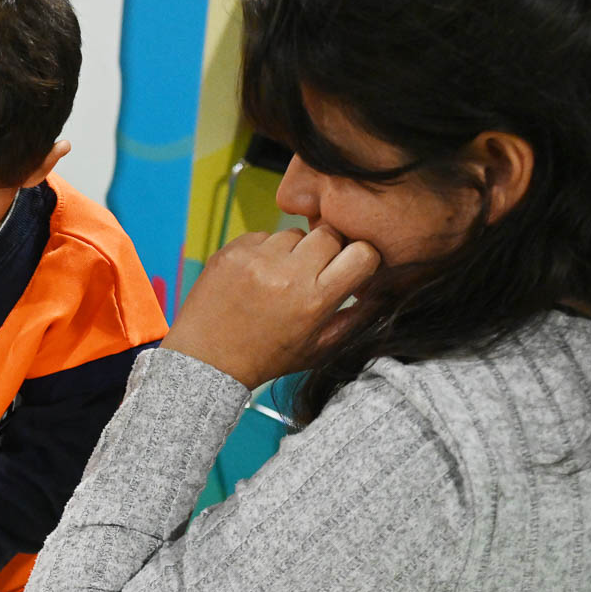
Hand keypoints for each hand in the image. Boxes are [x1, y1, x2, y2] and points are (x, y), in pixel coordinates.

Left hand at [161, 225, 379, 388]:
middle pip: (331, 235)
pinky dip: (264, 251)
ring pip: (295, 233)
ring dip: (293, 251)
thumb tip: (383, 292)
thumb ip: (354, 319)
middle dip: (328, 251)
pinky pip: (263, 235)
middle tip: (313, 273)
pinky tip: (256, 276)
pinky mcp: (232, 250)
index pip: (363, 253)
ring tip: (279, 279)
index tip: (350, 271)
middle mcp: (287, 274)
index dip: (361, 260)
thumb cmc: (265, 357)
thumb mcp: (318, 349)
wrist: (207, 358)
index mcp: (314, 299)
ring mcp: (257, 259)